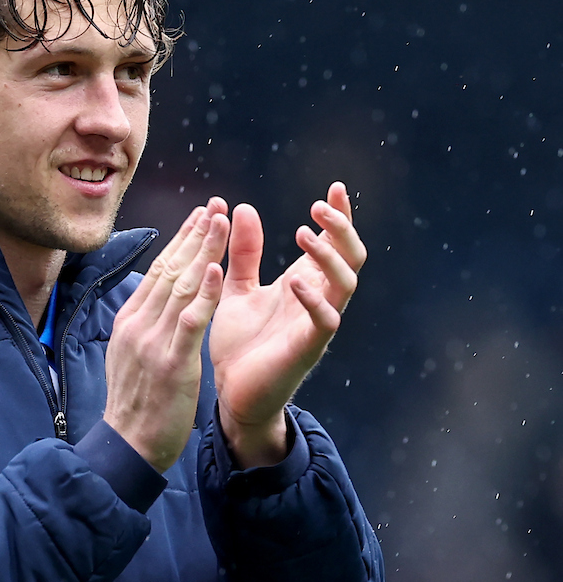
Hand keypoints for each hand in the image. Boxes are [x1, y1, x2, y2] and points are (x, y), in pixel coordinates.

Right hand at [103, 198, 229, 472]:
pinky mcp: (170, 363)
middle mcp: (138, 324)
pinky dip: (202, 293)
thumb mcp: (131, 356)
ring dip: (204, 251)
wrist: (128, 446)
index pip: (158, 271)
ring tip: (223, 222)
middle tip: (217, 205)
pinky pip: (188, 321)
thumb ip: (144, 327)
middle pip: (170, 269)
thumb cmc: (137, 406)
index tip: (201, 216)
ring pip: (180, 286)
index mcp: (130, 321)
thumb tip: (154, 301)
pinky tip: (215, 270)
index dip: (181, 241)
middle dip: (195, 235)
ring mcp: (153, 342)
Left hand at [210, 182, 365, 468]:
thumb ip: (244, 252)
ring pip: (345, 285)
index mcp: (304, 284)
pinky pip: (325, 322)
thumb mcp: (237, 288)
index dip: (340, 216)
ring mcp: (315, 325)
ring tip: (304, 235)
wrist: (230, 393)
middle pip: (351, 258)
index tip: (337, 187)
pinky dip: (314, 300)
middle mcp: (317, 301)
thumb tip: (241, 207)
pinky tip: (295, 282)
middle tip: (319, 206)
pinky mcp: (306, 350)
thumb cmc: (239, 344)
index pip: (333, 244)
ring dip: (329, 257)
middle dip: (342, 229)